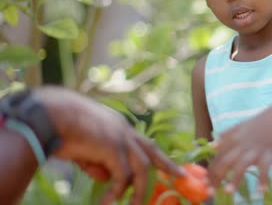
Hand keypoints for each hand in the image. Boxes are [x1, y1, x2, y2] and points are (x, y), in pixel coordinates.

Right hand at [34, 86, 184, 204]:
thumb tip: (105, 177)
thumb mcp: (83, 147)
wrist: (50, 114)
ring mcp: (121, 138)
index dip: (153, 154)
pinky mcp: (114, 149)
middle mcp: (124, 131)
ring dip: (138, 190)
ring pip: (142, 168)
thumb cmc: (60, 127)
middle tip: (181, 175)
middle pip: (152, 150)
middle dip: (167, 164)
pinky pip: (121, 177)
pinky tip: (107, 202)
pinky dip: (116, 192)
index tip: (165, 163)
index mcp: (117, 127)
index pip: (141, 142)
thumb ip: (96, 161)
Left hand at [208, 103, 271, 191]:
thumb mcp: (238, 127)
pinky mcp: (269, 154)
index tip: (205, 182)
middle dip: (216, 177)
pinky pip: (265, 169)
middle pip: (225, 162)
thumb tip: (211, 146)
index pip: (217, 156)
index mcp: (232, 138)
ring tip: (227, 192)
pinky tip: (260, 192)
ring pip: (242, 165)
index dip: (210, 170)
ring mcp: (255, 150)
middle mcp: (241, 144)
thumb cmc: (257, 124)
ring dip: (234, 179)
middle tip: (210, 192)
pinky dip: (262, 180)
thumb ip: (225, 136)